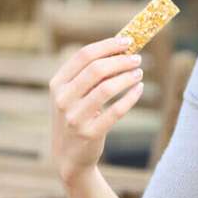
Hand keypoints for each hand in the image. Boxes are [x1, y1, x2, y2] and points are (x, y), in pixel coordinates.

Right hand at [49, 37, 144, 181]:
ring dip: (127, 77)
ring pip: (107, 88)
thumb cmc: (76, 116)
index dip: (108, 45)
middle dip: (120, 60)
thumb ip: (90, 74)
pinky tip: (140, 89)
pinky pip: (116, 111)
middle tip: (137, 58)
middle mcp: (63, 99)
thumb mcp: (73, 94)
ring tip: (139, 72)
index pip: (84, 55)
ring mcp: (75, 117)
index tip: (127, 42)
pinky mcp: (90, 133)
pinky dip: (131, 97)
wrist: (68, 156)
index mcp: (58, 84)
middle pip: (96, 69)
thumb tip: (121, 49)